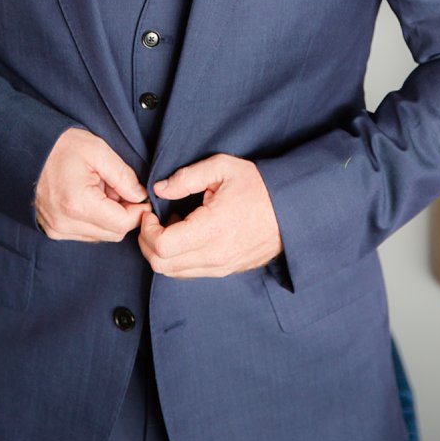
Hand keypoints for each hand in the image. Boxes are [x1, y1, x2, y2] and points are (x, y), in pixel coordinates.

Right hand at [35, 128, 149, 241]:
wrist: (27, 149)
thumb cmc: (61, 146)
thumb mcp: (98, 151)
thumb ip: (124, 177)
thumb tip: (141, 196)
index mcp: (77, 204)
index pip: (123, 223)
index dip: (139, 211)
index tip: (142, 195)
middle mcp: (65, 224)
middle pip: (114, 233)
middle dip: (126, 214)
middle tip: (123, 189)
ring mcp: (56, 230)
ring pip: (101, 236)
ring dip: (111, 217)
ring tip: (104, 190)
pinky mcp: (53, 230)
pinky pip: (86, 234)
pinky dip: (96, 220)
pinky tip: (92, 198)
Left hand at [139, 154, 282, 278]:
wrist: (293, 209)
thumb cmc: (260, 186)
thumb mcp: (224, 168)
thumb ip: (188, 177)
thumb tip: (159, 189)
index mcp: (213, 229)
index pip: (162, 246)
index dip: (146, 230)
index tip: (151, 212)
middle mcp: (215, 255)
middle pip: (161, 265)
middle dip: (147, 242)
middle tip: (154, 220)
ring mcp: (221, 267)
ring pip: (173, 273)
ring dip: (162, 252)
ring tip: (173, 225)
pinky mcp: (225, 271)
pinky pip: (189, 273)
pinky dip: (178, 258)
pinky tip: (188, 235)